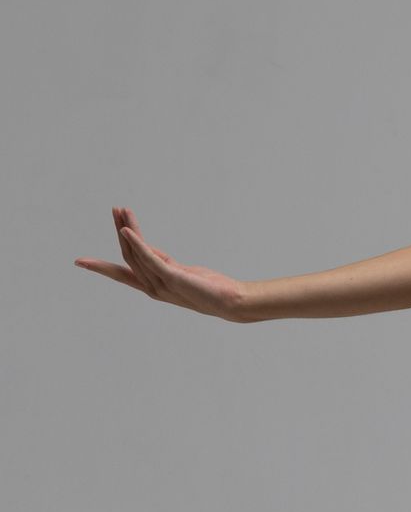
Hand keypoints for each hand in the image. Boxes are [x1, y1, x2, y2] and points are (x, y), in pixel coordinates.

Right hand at [74, 208, 250, 320]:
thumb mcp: (179, 271)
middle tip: (114, 210)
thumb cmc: (207, 288)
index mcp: (151, 287)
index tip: (79, 261)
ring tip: (122, 210)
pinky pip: (151, 258)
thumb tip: (146, 247)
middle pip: (128, 256)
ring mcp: (161, 283)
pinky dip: (139, 244)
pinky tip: (129, 231)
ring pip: (137, 254)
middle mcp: (152, 287)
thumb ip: (161, 262)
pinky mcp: (173, 277)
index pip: (121, 274)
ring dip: (128, 230)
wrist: (231, 301)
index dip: (100, 267)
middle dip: (119, 232)